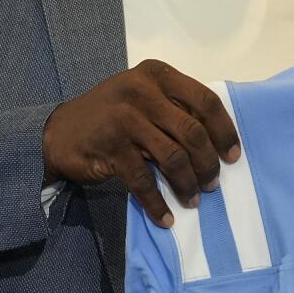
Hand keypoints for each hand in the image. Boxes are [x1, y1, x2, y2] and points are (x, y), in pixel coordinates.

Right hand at [41, 59, 239, 227]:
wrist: (60, 132)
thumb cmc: (112, 115)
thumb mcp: (144, 97)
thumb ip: (175, 108)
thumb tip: (218, 141)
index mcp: (157, 75)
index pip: (205, 101)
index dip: (224, 131)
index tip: (233, 156)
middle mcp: (142, 91)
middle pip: (193, 132)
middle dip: (208, 163)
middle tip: (212, 183)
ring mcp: (125, 118)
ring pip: (173, 157)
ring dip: (187, 184)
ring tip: (193, 199)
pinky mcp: (111, 146)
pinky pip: (144, 181)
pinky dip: (157, 203)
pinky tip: (165, 217)